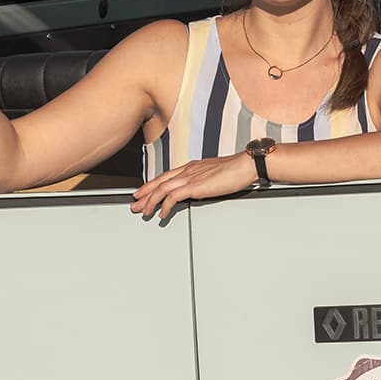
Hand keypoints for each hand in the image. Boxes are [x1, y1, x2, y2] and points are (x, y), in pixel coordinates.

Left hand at [130, 153, 255, 221]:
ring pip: (162, 189)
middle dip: (144, 193)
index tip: (143, 192)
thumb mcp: (214, 174)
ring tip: (144, 212)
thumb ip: (203, 181)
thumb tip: (199, 190)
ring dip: (150, 201)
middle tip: (135, 204)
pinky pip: (173, 197)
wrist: (245, 165)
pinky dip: (164, 206)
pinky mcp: (195, 186)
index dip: (152, 184)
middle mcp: (187, 170)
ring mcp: (190, 177)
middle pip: (159, 182)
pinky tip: (161, 214)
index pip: (165, 176)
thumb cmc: (235, 170)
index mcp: (191, 167)